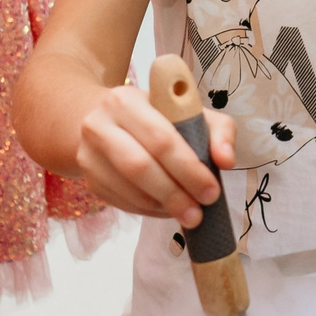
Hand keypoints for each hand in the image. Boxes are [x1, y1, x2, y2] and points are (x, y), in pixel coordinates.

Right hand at [74, 82, 235, 230]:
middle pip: (139, 167)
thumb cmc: (155, 115)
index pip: (160, 138)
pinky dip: (149, 211)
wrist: (104, 119)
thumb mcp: (189, 112)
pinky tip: (166, 209)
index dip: (188, 168)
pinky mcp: (89, 180)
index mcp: (126, 101)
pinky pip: (122, 203)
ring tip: (188, 214)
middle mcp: (99, 125)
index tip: (211, 190)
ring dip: (163, 207)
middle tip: (199, 213)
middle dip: (174, 195)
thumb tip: (226, 161)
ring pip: (129, 190)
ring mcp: (89, 155)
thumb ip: (217, 130)